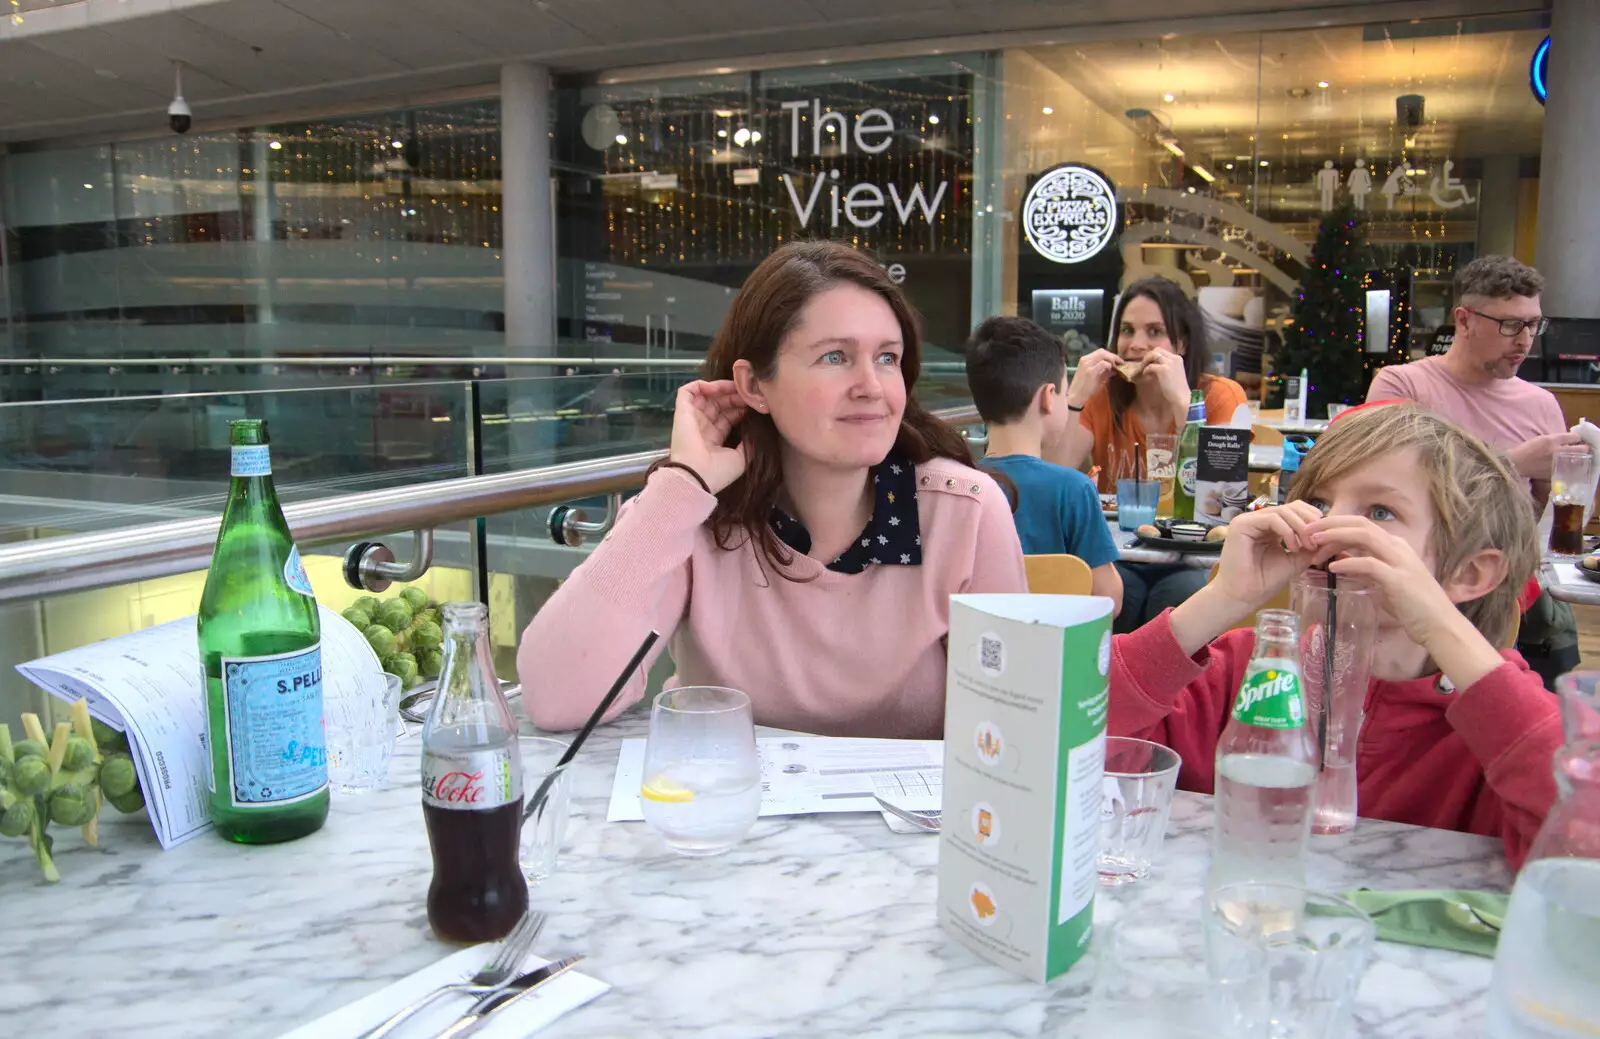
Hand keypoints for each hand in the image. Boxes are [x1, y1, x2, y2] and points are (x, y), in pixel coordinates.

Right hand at [667, 380, 748, 493]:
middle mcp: (702, 427)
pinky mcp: (681, 412)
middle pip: (718, 404)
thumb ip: (750, 442)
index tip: (753, 402)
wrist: (697, 477)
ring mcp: (691, 419)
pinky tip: (716, 387)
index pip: (727, 416)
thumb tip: (756, 428)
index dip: (739, 407)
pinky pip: (687, 392)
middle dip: (733, 395)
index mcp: (714, 438)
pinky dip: (701, 385)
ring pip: (705, 395)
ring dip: (720, 388)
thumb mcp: (742, 458)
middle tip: (748, 391)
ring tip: (735, 386)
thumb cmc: (718, 472)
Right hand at [1066, 349, 1119, 407]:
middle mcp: (1085, 359)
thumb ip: (1104, 371)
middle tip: (1121, 362)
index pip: (1100, 352)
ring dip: (1112, 360)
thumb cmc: (1085, 387)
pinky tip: (1111, 371)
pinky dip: (1109, 366)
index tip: (1118, 361)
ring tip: (1117, 366)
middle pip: (1102, 351)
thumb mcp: (1095, 376)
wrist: (1076, 396)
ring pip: (1103, 355)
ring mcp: (1087, 364)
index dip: (1110, 355)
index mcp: (1085, 359)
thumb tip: (1116, 368)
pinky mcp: (1090, 371)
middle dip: (1113, 356)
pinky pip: (1103, 364)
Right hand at [1168, 502, 1323, 654]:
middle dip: (1309, 522)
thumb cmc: (1265, 581)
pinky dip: (1287, 531)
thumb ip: (1308, 546)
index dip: (1312, 519)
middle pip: (1291, 506)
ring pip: (1283, 511)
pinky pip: (1272, 519)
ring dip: (1300, 528)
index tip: (1323, 538)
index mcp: (1269, 527)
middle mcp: (1258, 520)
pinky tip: (1293, 547)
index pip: (1294, 510)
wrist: (1244, 596)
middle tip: (1316, 542)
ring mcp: (1248, 520)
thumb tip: (1327, 536)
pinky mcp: (1242, 525)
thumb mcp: (1294, 560)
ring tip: (1307, 546)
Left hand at [1303, 515, 1460, 646]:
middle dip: (1330, 524)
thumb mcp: (1383, 583)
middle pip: (1360, 524)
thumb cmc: (1412, 606)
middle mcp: (1398, 548)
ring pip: (1364, 536)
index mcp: (1395, 546)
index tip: (1313, 533)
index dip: (1335, 525)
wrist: (1440, 626)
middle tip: (1306, 532)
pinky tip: (1332, 567)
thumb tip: (1339, 562)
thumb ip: (1364, 571)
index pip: (1361, 525)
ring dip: (1336, 537)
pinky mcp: (1399, 580)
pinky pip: (1370, 564)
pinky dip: (1349, 563)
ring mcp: (1400, 562)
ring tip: (1314, 544)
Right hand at [1506, 432, 1586, 479]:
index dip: (1576, 438)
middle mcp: (1557, 451)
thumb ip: (1557, 439)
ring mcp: (1557, 463)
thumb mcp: (1542, 439)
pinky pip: (1569, 469)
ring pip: (1578, 460)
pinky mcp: (1556, 472)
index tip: (1575, 441)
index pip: (1575, 437)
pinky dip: (1569, 466)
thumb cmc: (1527, 450)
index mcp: (1552, 440)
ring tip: (1572, 458)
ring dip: (1578, 458)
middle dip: (1582, 448)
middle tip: (1578, 449)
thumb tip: (1571, 440)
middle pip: (1582, 449)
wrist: (1516, 464)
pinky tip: (1564, 465)